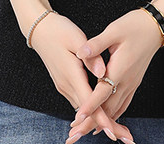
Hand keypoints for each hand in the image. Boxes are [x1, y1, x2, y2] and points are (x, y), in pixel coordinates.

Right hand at [28, 12, 134, 142]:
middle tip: (125, 137)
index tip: (113, 131)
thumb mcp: (75, 37)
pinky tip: (102, 112)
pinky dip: (91, 110)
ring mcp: (64, 86)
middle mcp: (67, 85)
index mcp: (71, 75)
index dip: (102, 118)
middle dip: (106, 124)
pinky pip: (80, 101)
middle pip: (87, 112)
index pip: (89, 103)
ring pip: (83, 109)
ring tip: (118, 129)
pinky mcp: (64, 84)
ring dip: (99, 119)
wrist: (39, 30)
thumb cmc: (59, 30)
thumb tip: (102, 71)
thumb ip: (90, 56)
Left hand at [65, 9, 163, 143]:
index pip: (102, 92)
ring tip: (86, 131)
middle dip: (92, 121)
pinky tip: (107, 120)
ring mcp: (132, 83)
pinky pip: (124, 104)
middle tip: (76, 133)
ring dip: (102, 122)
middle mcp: (127, 81)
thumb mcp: (114, 30)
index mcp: (120, 68)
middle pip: (108, 108)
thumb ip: (96, 44)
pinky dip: (114, 115)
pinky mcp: (134, 83)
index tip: (77, 119)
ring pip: (116, 109)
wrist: (154, 27)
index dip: (89, 106)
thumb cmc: (133, 26)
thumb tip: (80, 52)